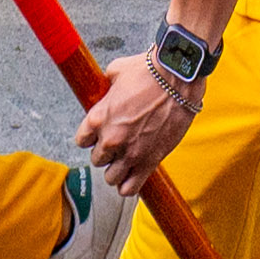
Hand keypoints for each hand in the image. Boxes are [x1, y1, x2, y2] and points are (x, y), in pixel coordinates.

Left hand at [74, 49, 202, 192]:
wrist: (178, 78)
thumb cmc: (150, 72)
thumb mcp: (117, 71)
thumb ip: (106, 86)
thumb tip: (106, 87)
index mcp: (98, 118)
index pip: (81, 141)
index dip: (91, 137)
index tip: (99, 134)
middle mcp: (111, 139)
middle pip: (97, 160)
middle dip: (106, 152)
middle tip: (118, 143)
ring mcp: (130, 153)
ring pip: (111, 177)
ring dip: (117, 169)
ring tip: (126, 160)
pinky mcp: (150, 161)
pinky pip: (130, 187)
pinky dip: (129, 185)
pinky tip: (132, 176)